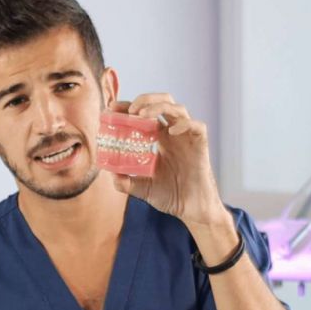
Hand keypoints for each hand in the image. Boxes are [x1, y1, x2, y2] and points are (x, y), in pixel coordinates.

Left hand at [111, 93, 228, 226]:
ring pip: (179, 108)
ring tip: (141, 114)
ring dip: (159, 106)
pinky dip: (184, 124)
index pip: (146, 114)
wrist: (191, 210)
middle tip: (129, 109)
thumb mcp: (142, 188)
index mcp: (160, 139)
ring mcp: (187, 138)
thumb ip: (125, 182)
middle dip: (146, 99)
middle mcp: (174, 134)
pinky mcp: (201, 146)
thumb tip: (109, 174)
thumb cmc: (171, 196)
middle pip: (164, 102)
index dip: (130, 106)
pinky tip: (169, 131)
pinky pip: (197, 126)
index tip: (112, 107)